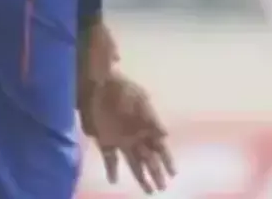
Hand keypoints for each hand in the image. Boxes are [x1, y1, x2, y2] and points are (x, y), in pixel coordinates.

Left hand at [77, 30, 175, 196]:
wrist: (97, 83)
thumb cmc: (121, 89)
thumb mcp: (140, 99)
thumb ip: (152, 118)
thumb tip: (166, 134)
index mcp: (147, 126)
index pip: (160, 148)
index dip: (167, 160)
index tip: (174, 173)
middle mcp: (135, 136)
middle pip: (148, 159)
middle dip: (156, 173)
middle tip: (162, 187)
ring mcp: (120, 140)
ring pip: (133, 162)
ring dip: (140, 176)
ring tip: (148, 190)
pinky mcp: (104, 140)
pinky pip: (110, 159)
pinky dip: (111, 169)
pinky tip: (114, 180)